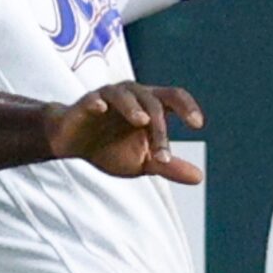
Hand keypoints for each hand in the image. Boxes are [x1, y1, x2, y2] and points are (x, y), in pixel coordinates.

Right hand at [47, 82, 204, 183]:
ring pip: (126, 95)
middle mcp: (133, 95)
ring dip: (134, 108)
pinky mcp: (87, 102)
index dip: (188, 107)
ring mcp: (109, 95)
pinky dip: (98, 102)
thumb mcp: (142, 162)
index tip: (198, 125)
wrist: (73, 143)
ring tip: (142, 121)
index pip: (174, 97)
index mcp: (150, 105)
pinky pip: (94, 98)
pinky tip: (101, 108)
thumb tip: (199, 177)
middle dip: (160, 129)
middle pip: (153, 102)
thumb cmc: (111, 148)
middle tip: (163, 156)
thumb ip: (168, 166)